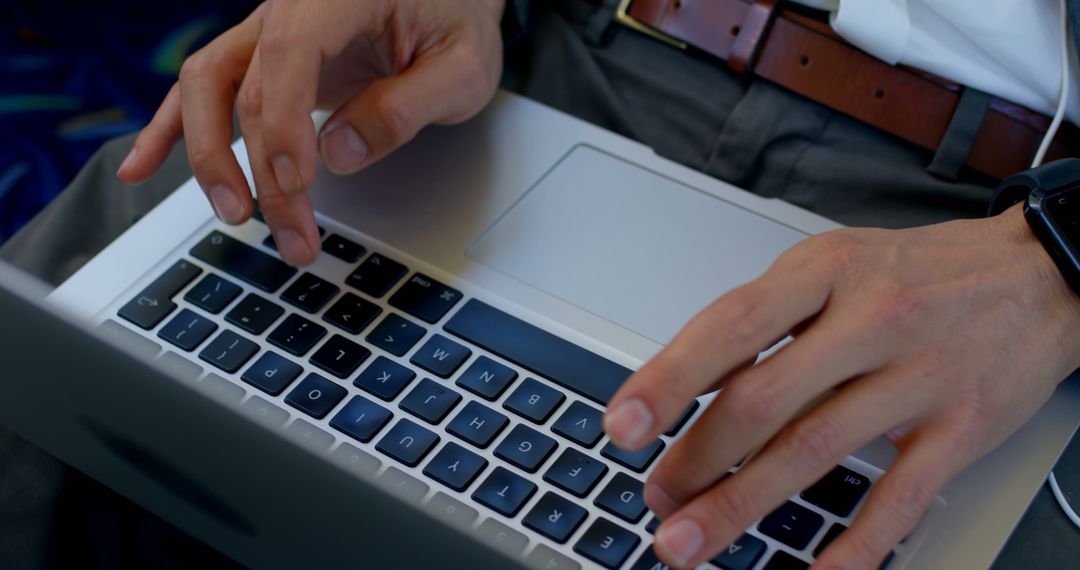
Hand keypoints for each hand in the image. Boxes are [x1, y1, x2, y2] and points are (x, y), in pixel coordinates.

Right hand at [117, 0, 504, 265]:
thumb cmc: (457, 21)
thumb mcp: (463, 67)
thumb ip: (407, 107)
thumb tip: (339, 155)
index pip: (290, 55)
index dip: (284, 124)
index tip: (296, 184)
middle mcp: (290, 8)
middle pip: (245, 86)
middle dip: (258, 169)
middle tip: (287, 231)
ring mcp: (267, 32)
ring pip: (207, 86)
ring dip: (207, 156)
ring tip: (232, 215)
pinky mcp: (262, 59)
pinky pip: (201, 89)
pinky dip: (167, 130)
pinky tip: (139, 168)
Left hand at [604, 205, 1079, 568]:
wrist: (1036, 275)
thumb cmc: (915, 273)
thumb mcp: (830, 268)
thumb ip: (762, 321)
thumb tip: (682, 382)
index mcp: (823, 273)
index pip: (728, 327)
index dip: (667, 380)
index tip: (622, 426)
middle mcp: (869, 320)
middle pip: (763, 399)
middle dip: (696, 459)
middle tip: (655, 498)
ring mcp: (919, 375)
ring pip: (815, 450)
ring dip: (743, 504)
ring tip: (691, 540)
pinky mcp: (962, 427)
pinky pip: (901, 496)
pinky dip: (855, 543)